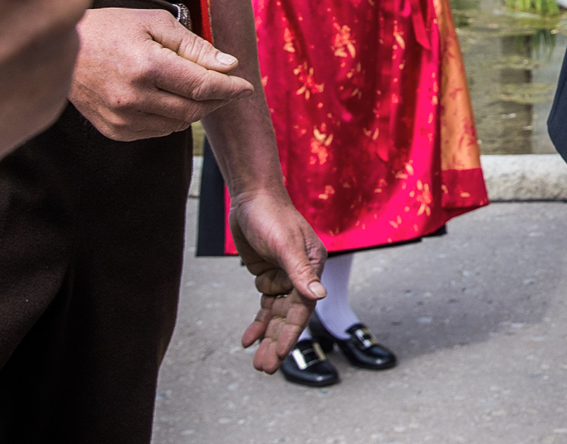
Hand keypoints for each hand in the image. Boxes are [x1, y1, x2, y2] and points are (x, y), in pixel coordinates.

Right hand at [69, 7, 253, 140]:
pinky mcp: (113, 130)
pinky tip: (171, 99)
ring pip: (178, 124)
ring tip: (199, 89)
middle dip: (218, 99)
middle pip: (194, 109)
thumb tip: (228, 65)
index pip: (202, 85)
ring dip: (196, 109)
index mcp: (146, 66)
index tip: (247, 86)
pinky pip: (158, 131)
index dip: (230, 88)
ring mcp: (121, 118)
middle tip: (229, 87)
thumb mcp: (156, 23)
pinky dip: (173, 118)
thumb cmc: (112, 28)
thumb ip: (194, 46)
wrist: (63, 50)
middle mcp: (133, 98)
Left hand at [229, 186, 327, 371]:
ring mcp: (283, 275)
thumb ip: (301, 272)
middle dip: (277, 341)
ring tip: (257, 362)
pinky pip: (264, 305)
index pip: (303, 307)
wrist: (251, 197)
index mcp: (312, 266)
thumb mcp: (286, 245)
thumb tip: (319, 296)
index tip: (280, 355)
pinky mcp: (267, 274)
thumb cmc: (272, 216)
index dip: (291, 332)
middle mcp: (300, 274)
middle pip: (288, 315)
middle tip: (265, 368)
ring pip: (275, 314)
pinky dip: (257, 323)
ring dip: (266, 337)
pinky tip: (247, 341)